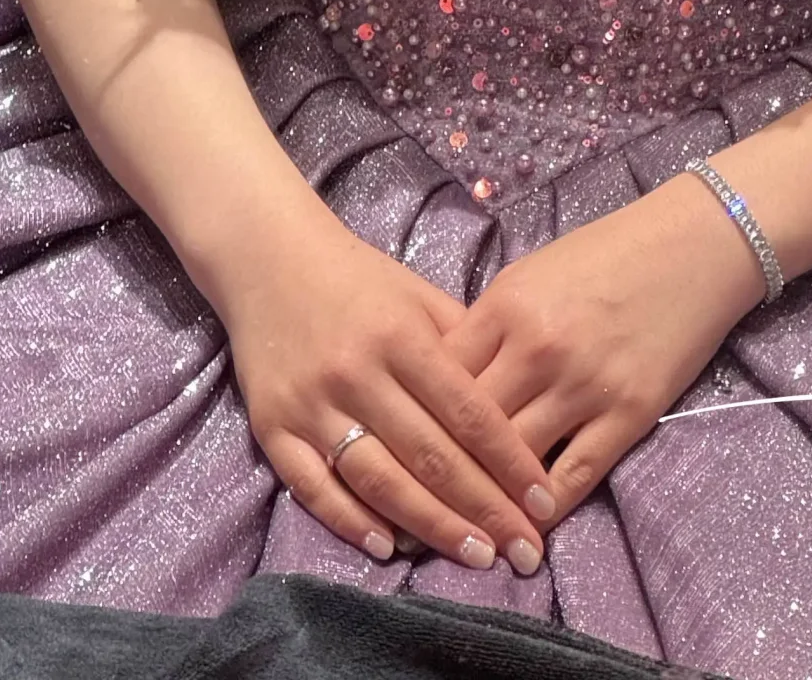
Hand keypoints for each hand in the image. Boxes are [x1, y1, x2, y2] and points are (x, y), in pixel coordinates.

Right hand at [217, 206, 557, 570]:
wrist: (268, 257)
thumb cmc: (357, 277)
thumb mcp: (418, 294)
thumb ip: (465, 344)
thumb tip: (519, 400)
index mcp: (401, 335)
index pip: (468, 412)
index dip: (510, 463)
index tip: (543, 503)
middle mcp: (358, 372)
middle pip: (430, 455)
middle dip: (484, 509)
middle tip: (524, 551)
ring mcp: (312, 403)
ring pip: (378, 479)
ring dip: (431, 526)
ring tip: (476, 556)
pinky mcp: (272, 426)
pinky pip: (313, 487)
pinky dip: (350, 521)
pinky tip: (389, 548)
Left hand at [435, 172, 769, 529]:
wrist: (691, 247)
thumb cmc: (604, 253)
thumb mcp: (529, 274)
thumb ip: (487, 326)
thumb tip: (446, 383)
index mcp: (506, 306)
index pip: (440, 378)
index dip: (412, 419)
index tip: (393, 452)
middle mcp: (537, 349)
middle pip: (469, 427)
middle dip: (438, 472)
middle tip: (411, 511)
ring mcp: (584, 385)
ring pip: (515, 460)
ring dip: (487, 502)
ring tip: (463, 537)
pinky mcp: (627, 415)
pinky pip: (574, 476)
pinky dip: (545, 509)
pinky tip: (527, 529)